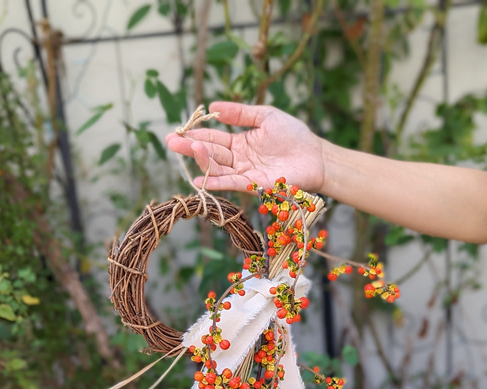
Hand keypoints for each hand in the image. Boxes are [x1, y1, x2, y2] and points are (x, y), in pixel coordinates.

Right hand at [165, 101, 325, 193]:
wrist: (316, 155)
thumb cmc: (294, 135)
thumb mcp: (264, 116)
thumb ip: (240, 113)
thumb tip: (213, 106)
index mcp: (240, 143)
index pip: (213, 140)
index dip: (195, 136)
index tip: (176, 133)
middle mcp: (239, 160)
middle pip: (211, 154)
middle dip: (190, 148)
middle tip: (171, 142)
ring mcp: (246, 174)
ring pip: (218, 168)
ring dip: (202, 160)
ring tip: (187, 149)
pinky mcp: (255, 185)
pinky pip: (232, 184)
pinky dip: (216, 182)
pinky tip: (200, 180)